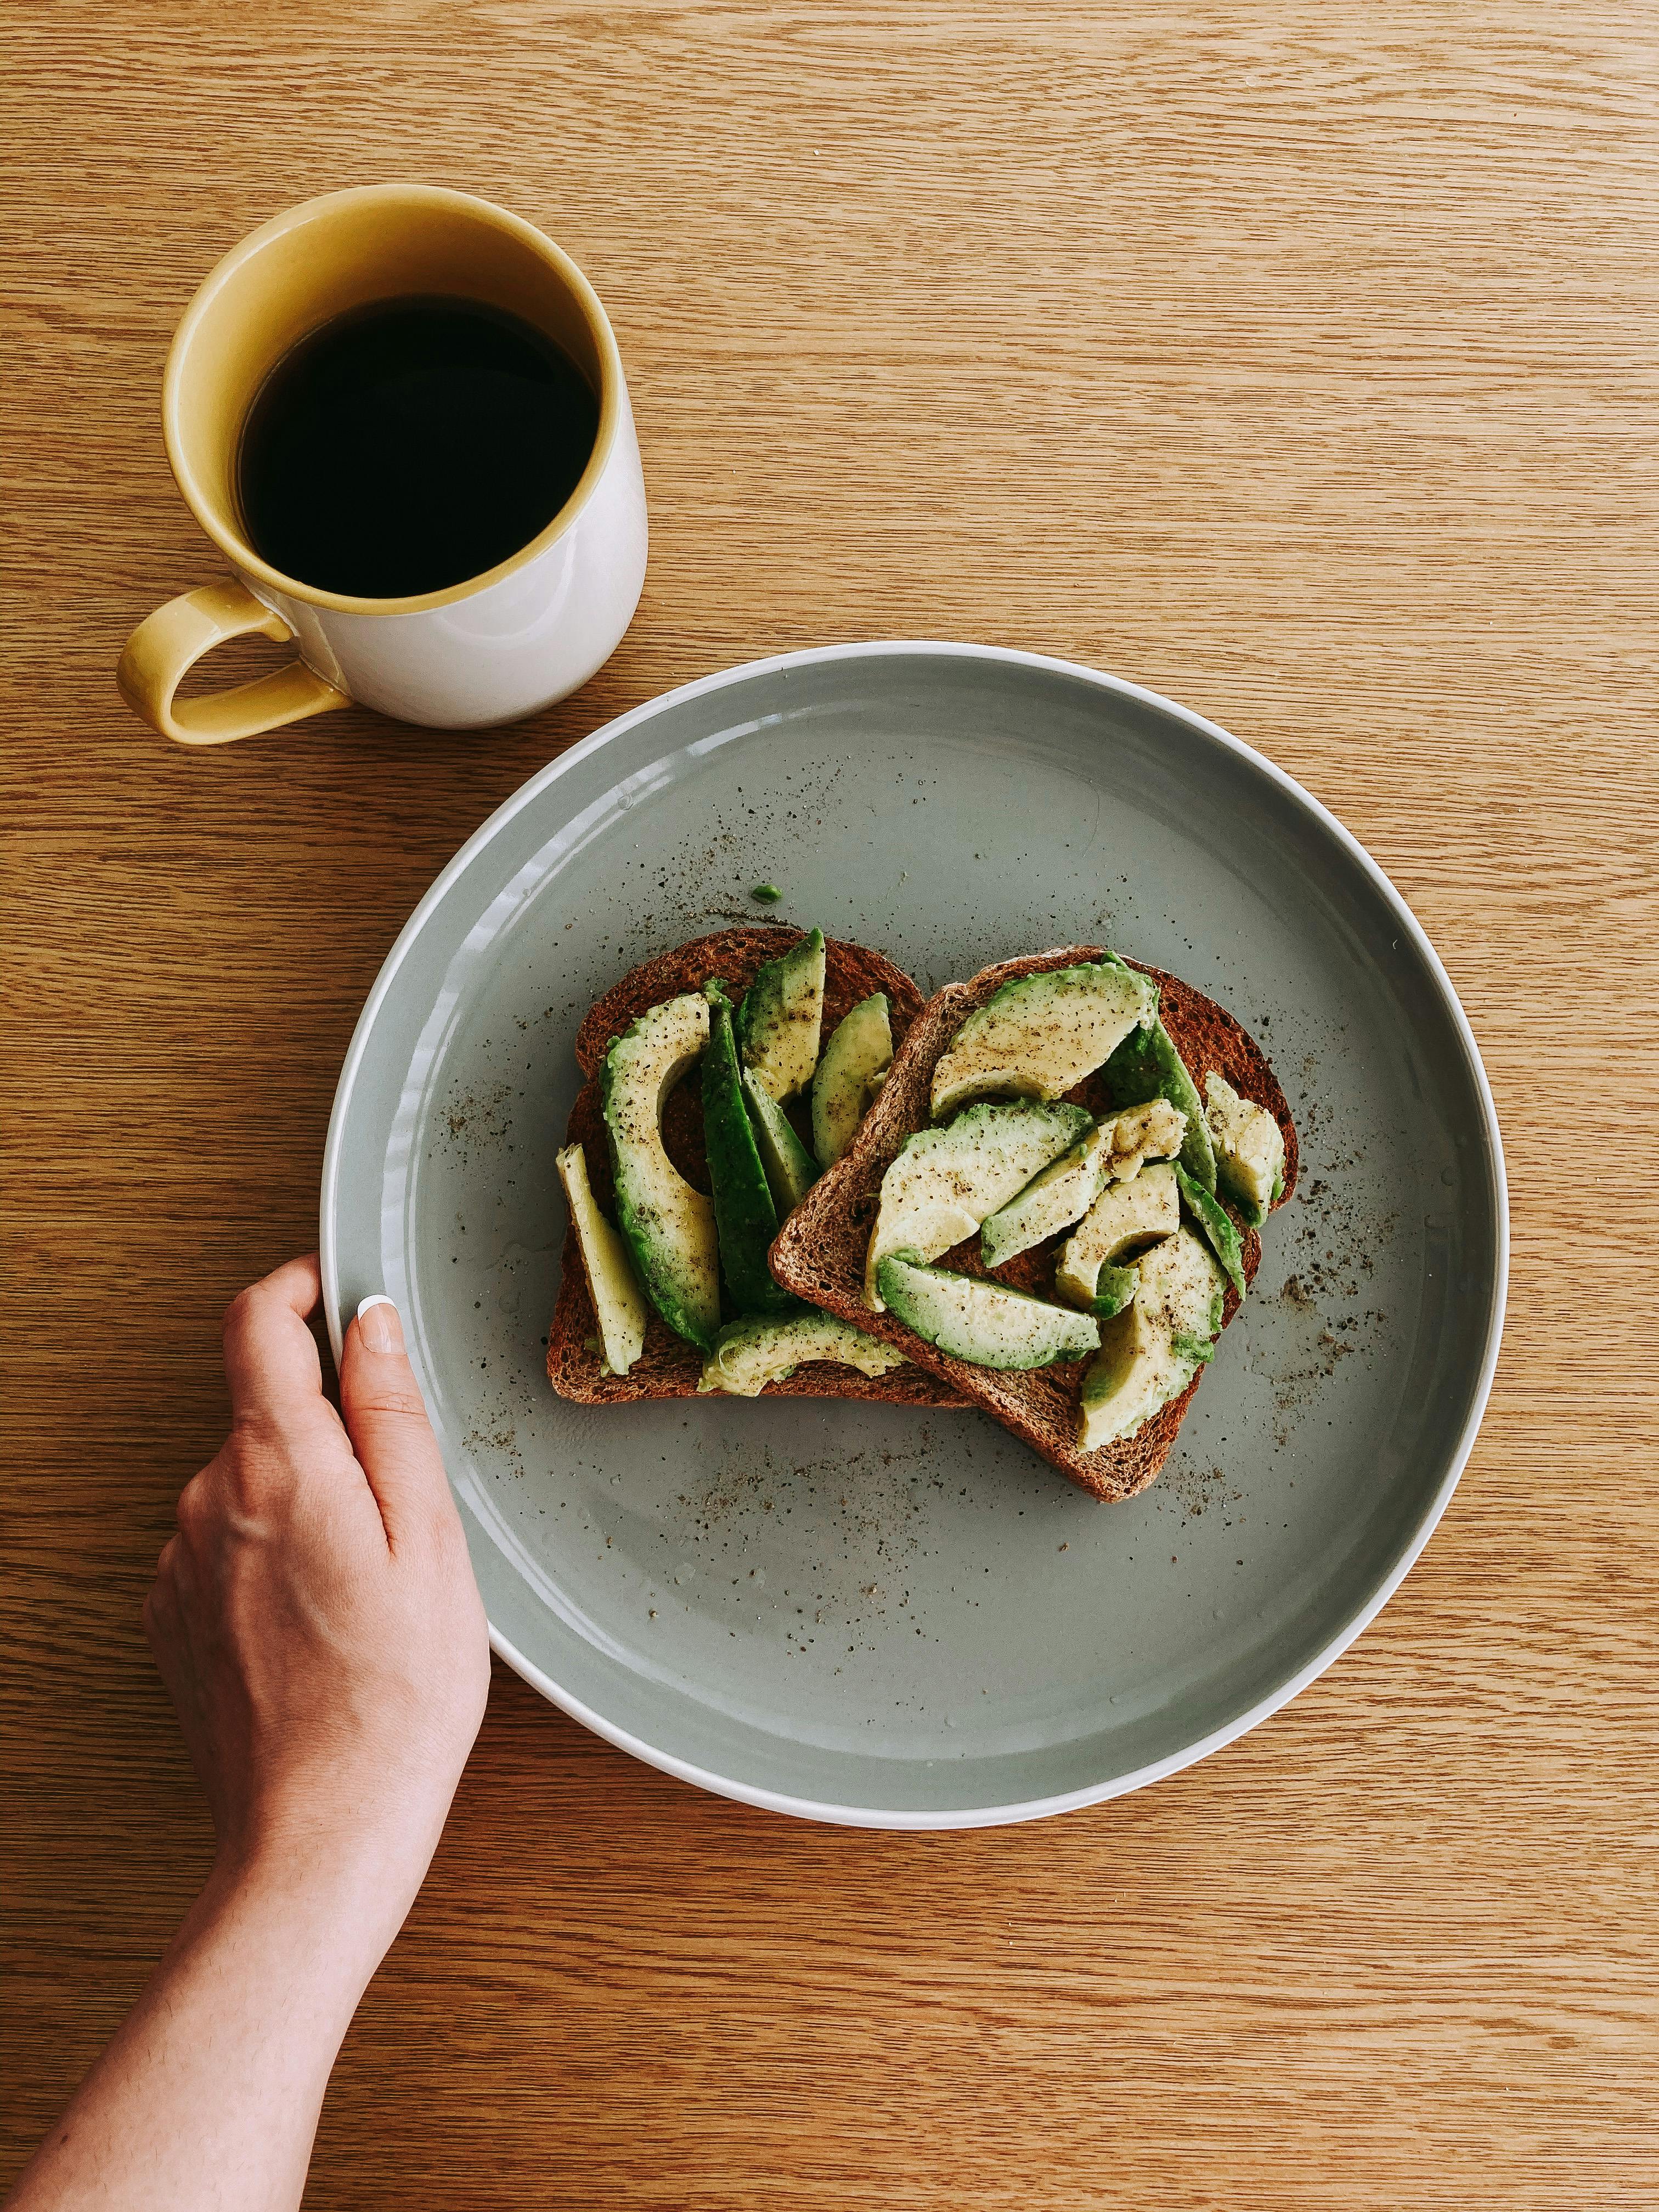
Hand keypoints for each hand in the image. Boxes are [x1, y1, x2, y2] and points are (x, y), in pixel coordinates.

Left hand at [145, 1255, 489, 1933]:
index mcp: (280, 1467)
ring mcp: (180, 1562)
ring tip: (369, 1585)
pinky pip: (225, 1545)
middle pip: (262, 1411)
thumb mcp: (429, 1536)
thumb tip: (369, 1323)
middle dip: (328, 1430)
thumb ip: (390, 1414)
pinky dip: (272, 1556)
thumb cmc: (397, 1696)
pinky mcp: (170, 1616)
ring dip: (304, 1500)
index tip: (336, 1293)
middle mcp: (208, 1501)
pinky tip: (324, 1622)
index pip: (257, 1324)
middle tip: (401, 1507)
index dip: (297, 1289)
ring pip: (247, 1482)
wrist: (321, 1832)